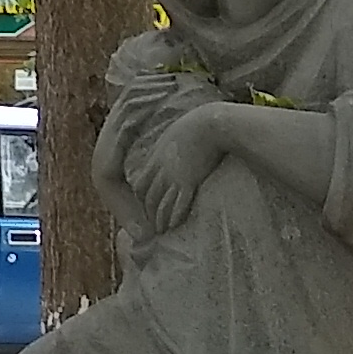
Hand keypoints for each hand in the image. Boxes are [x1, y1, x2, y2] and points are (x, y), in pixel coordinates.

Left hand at [121, 107, 225, 232]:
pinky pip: (178, 204)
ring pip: (160, 203)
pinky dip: (174, 217)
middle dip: (148, 212)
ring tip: (161, 230)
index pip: (141, 183)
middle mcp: (162, 168)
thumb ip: (171, 145)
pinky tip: (173, 225)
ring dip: (159, 219)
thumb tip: (174, 150)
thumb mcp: (177, 132)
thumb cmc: (199, 124)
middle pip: (148, 196)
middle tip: (151, 224)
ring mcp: (174, 175)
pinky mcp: (189, 181)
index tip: (146, 206)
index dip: (141, 198)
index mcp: (157, 156)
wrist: (211, 124)